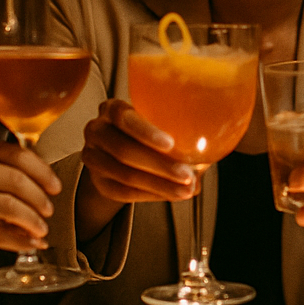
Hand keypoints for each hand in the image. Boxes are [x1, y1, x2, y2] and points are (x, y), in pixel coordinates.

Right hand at [0, 138, 61, 264]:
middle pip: (14, 178)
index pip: (14, 154)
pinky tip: (29, 244)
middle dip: (39, 197)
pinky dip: (18, 241)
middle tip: (49, 210)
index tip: (54, 186)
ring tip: (41, 229)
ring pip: (7, 206)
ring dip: (32, 220)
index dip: (41, 170)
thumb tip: (44, 180)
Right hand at [79, 99, 196, 203]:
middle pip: (124, 150)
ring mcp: (91, 156)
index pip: (123, 117)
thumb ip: (181, 130)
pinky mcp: (97, 181)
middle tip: (188, 175)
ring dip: (159, 185)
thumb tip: (212, 146)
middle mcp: (96, 130)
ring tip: (186, 190)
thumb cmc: (151, 131)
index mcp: (112, 108)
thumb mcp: (161, 122)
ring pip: (124, 175)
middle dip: (160, 166)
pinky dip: (150, 195)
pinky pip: (122, 192)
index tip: (171, 144)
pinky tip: (170, 195)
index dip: (146, 132)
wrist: (125, 152)